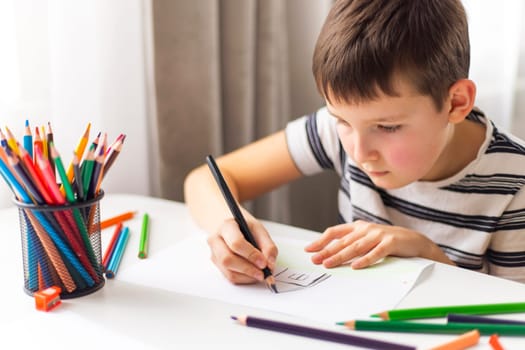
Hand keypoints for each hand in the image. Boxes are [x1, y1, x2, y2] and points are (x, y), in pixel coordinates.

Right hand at [207, 217, 277, 283]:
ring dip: (247, 276)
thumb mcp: (259, 230)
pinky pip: (229, 276)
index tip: (264, 263)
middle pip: (227, 259)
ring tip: (260, 274)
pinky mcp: (217, 265)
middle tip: (263, 273)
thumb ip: (268, 246)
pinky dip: (244, 279)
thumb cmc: (245, 228)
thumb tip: (270, 264)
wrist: (232, 227)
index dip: (251, 255)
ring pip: (228, 271)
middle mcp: (216, 240)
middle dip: (248, 269)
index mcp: (227, 227)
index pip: (236, 243)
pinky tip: (253, 275)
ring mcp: (214, 254)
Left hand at [304, 220, 452, 268]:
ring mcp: (378, 235)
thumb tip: (330, 252)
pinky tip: (356, 266)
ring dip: (341, 256)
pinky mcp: (390, 243)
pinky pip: (375, 253)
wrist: (414, 241)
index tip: (309, 249)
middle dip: (327, 251)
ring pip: (355, 247)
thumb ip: (351, 242)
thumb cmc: (387, 241)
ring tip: (329, 264)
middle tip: (315, 260)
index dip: (321, 240)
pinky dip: (365, 260)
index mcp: (358, 227)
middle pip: (343, 241)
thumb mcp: (367, 238)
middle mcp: (366, 229)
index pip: (335, 232)